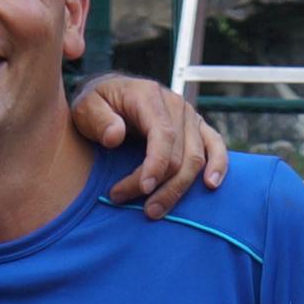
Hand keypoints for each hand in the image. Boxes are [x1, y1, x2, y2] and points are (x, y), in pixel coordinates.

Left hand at [72, 74, 229, 217]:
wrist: (113, 93)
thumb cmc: (98, 104)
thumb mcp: (85, 106)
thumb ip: (97, 119)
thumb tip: (115, 136)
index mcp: (149, 96)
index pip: (162, 134)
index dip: (156, 164)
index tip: (143, 188)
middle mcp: (175, 105)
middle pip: (179, 154)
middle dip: (157, 185)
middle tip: (123, 200)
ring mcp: (190, 116)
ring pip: (196, 159)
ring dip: (177, 189)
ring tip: (153, 211)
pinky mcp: (198, 128)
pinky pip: (216, 146)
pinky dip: (218, 166)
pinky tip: (210, 185)